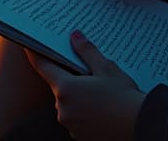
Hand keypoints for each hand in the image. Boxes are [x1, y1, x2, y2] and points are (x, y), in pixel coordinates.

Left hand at [27, 30, 144, 140]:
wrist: (139, 124)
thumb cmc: (123, 97)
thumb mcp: (106, 68)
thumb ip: (86, 51)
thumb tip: (75, 36)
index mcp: (66, 88)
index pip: (43, 67)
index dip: (35, 54)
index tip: (28, 46)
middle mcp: (63, 108)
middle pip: (60, 86)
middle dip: (70, 78)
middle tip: (88, 72)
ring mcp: (69, 124)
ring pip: (69, 103)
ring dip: (79, 96)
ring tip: (102, 93)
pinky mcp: (78, 135)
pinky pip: (76, 118)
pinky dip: (85, 111)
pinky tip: (102, 107)